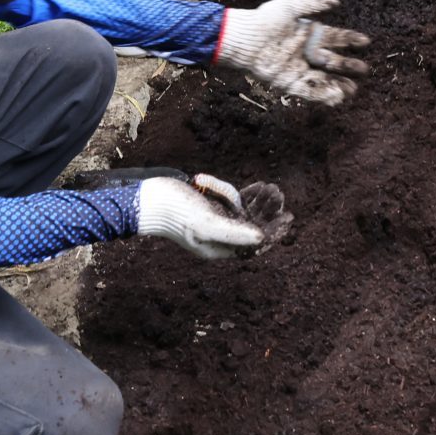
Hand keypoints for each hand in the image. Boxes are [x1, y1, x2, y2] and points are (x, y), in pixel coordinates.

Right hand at [133, 173, 293, 258]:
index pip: (253, 245)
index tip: (287, 219)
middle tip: (280, 196)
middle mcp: (217, 237)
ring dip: (257, 200)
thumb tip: (261, 240)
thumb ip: (234, 233)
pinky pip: (230, 201)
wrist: (148, 198)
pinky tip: (253, 185)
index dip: (272, 233)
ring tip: (271, 188)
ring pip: (243, 212)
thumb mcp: (207, 223)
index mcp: (218, 249)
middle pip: (251, 227)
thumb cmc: (175, 212)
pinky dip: (238, 193)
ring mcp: (213, 221)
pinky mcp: (208, 206)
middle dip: (267, 212)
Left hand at [216, 0, 371, 105]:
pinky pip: (309, 90)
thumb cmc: (265, 19)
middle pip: (334, 61)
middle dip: (349, 66)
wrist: (244, 38)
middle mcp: (308, 52)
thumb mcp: (290, 6)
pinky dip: (322, 95)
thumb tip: (336, 2)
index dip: (351, 40)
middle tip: (365, 69)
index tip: (366, 41)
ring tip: (353, 90)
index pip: (336, 38)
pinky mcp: (289, 82)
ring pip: (324, 79)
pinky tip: (336, 98)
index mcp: (311, 34)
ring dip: (339, 84)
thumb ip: (313, 3)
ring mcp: (299, 68)